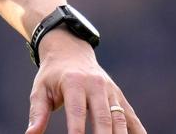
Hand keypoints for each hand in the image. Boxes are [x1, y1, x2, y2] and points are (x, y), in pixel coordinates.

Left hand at [26, 30, 145, 133]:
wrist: (70, 50)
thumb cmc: (52, 75)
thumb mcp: (40, 90)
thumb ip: (38, 113)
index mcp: (74, 83)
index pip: (77, 112)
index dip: (77, 132)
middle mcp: (96, 85)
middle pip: (103, 118)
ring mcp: (111, 91)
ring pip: (120, 118)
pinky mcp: (119, 96)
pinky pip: (131, 116)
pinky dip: (137, 131)